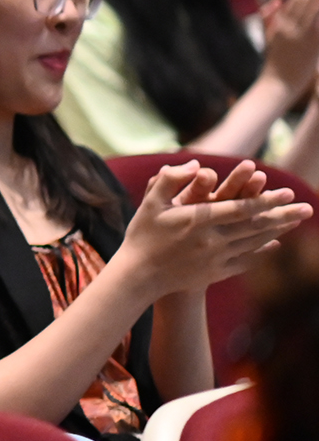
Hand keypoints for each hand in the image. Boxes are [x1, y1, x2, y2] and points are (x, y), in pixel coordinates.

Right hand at [117, 161, 312, 298]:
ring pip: (253, 243)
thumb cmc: (142, 235)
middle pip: (254, 226)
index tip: (288, 193)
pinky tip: (274, 245)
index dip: (265, 201)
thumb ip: (171, 179)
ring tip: (297, 221)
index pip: (239, 209)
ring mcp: (215, 259)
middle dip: (283, 216)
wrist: (138, 276)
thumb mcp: (150, 203)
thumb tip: (198, 164)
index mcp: (197, 221)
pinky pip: (244, 261)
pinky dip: (262, 253)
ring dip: (277, 231)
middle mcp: (211, 241)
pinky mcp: (214, 273)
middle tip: (307, 208)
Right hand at [258, 0, 318, 92]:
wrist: (276, 85)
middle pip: (304, 0)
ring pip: (312, 8)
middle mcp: (289, 26)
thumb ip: (270, 17)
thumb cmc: (275, 63)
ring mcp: (300, 35)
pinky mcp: (312, 44)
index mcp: (279, 24)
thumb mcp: (269, 38)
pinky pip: (318, 24)